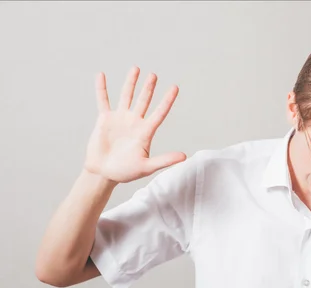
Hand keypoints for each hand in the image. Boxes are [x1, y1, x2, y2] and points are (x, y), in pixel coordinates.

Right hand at [84, 66, 185, 183]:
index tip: (175, 87)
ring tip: (136, 69)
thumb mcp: (146, 167)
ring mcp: (120, 119)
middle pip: (144, 101)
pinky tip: (102, 75)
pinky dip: (102, 88)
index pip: (160, 113)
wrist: (103, 173)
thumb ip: (164, 160)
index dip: (167, 100)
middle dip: (149, 87)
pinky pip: (103, 100)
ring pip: (126, 96)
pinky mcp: (105, 119)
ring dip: (131, 83)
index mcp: (145, 132)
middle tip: (154, 75)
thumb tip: (184, 156)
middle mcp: (134, 122)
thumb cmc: (126, 172)